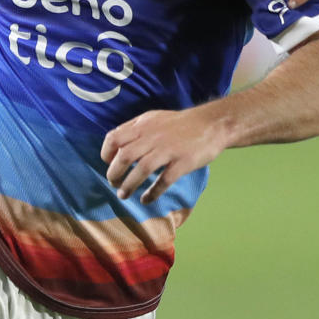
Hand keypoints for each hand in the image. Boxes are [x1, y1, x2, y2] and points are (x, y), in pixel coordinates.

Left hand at [100, 108, 229, 202]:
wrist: (212, 124)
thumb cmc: (181, 124)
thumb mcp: (154, 119)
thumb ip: (136, 130)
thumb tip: (117, 146)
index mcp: (143, 125)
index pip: (114, 138)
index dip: (106, 154)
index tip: (108, 164)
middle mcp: (153, 136)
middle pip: (124, 156)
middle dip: (114, 174)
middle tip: (114, 184)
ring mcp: (168, 150)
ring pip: (141, 170)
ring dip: (129, 186)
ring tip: (124, 195)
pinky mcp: (182, 163)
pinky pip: (163, 181)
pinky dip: (152, 193)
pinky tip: (146, 199)